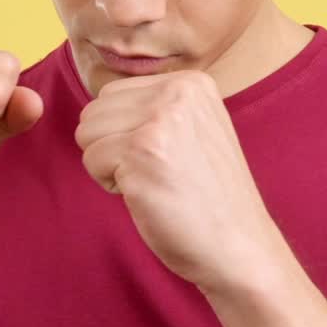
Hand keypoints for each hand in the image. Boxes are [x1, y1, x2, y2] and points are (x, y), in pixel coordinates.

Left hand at [74, 69, 282, 290]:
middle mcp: (177, 93)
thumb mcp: (194, 130)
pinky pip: (91, 159)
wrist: (239, 243)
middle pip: (94, 110)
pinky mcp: (140, 152)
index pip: (113, 94)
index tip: (164, 157)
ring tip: (150, 181)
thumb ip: (155, 109)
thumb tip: (96, 107)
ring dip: (108, 165)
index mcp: (191, 83)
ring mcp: (159, 121)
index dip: (125, 133)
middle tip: (154, 173)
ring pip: (87, 132)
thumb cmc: (208, 197)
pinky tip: (147, 195)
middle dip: (110, 146)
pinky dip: (109, 185)